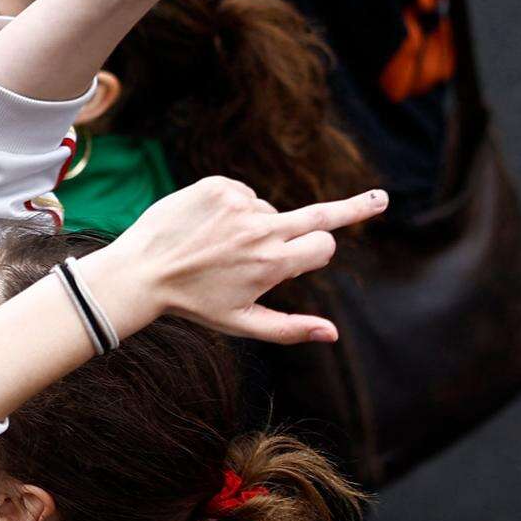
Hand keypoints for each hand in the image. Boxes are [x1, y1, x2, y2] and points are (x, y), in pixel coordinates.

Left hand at [95, 175, 382, 344]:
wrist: (138, 272)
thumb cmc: (192, 302)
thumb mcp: (242, 323)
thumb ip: (291, 329)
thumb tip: (334, 334)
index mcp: (272, 264)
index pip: (324, 246)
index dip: (317, 253)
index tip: (328, 246)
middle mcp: (259, 230)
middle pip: (320, 214)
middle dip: (356, 208)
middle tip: (381, 198)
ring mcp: (237, 204)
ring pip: (269, 211)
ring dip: (256, 226)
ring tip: (218, 247)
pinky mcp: (215, 186)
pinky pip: (243, 194)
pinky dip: (234, 208)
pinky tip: (208, 227)